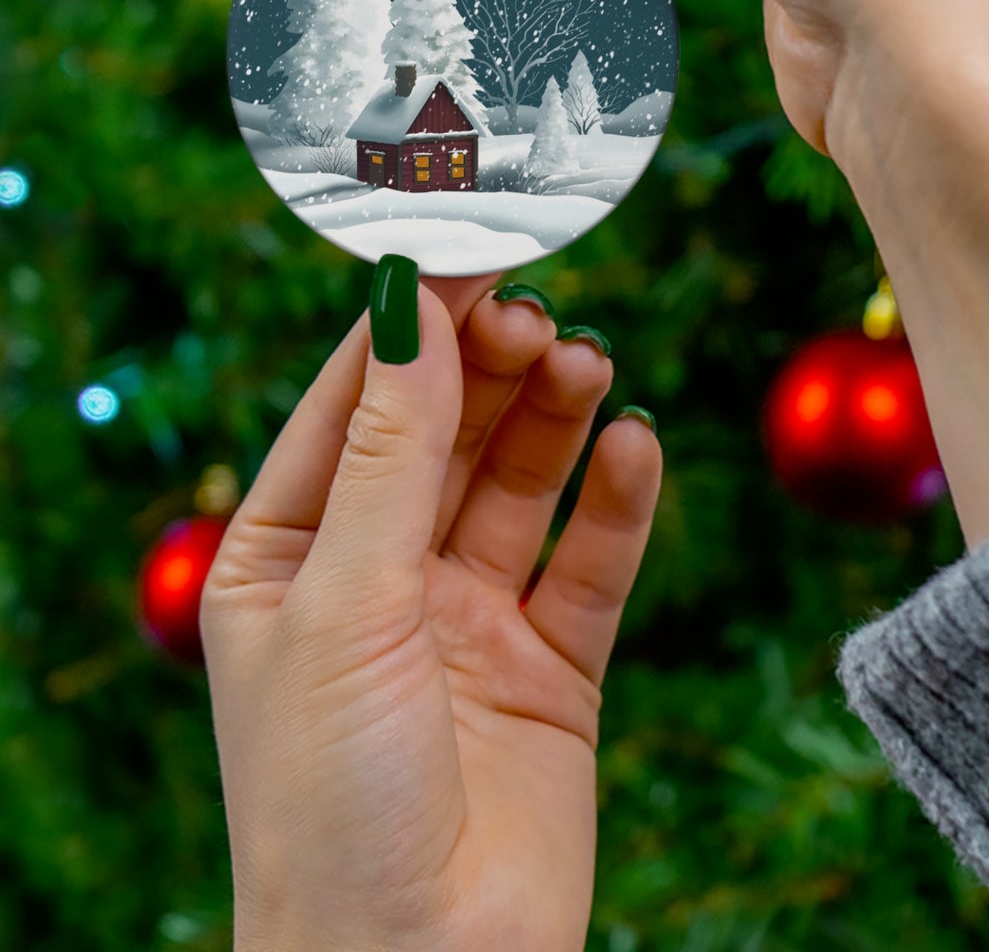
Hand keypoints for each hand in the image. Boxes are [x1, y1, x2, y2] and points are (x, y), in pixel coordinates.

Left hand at [201, 270, 661, 951]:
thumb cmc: (331, 803)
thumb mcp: (345, 603)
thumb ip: (391, 452)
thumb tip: (412, 306)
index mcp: (289, 558)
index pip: (354, 405)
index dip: (411, 325)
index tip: (471, 248)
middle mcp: (380, 578)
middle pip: (447, 432)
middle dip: (491, 368)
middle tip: (539, 314)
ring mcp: (469, 620)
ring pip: (522, 483)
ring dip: (555, 418)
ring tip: (588, 364)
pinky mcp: (552, 666)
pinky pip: (592, 562)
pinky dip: (617, 502)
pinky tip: (635, 447)